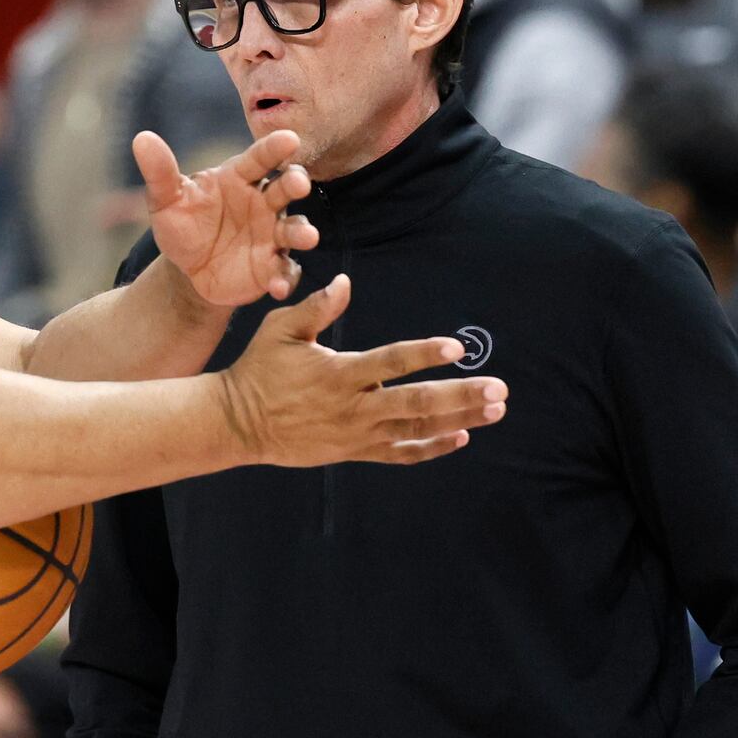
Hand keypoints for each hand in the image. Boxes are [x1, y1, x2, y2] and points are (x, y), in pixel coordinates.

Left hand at [135, 129, 318, 305]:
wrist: (186, 270)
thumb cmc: (182, 225)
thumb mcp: (166, 200)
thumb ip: (160, 173)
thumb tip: (142, 138)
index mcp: (240, 178)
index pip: (259, 159)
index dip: (274, 148)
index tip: (289, 139)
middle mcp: (263, 202)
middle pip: (286, 188)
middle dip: (296, 183)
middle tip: (299, 184)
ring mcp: (271, 235)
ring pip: (294, 228)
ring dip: (301, 231)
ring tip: (307, 237)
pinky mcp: (272, 266)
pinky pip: (285, 271)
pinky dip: (285, 278)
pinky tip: (278, 287)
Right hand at [219, 275, 507, 465]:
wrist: (239, 423)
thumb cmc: (259, 369)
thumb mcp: (280, 330)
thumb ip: (316, 308)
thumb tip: (345, 283)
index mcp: (338, 373)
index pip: (391, 362)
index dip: (425, 354)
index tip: (457, 349)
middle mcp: (353, 407)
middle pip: (417, 404)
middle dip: (461, 396)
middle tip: (499, 390)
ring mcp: (357, 434)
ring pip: (417, 430)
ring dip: (459, 420)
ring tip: (495, 410)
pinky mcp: (354, 451)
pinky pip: (401, 454)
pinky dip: (432, 447)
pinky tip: (461, 436)